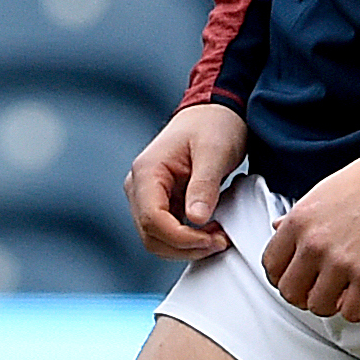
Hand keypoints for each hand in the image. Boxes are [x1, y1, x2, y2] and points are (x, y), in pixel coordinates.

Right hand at [124, 103, 248, 258]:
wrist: (215, 112)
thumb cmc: (213, 124)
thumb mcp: (214, 152)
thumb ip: (204, 185)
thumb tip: (196, 219)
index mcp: (147, 171)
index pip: (152, 219)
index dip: (181, 238)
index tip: (211, 240)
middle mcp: (140, 185)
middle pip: (151, 235)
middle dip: (185, 246)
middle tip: (219, 241)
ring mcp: (148, 195)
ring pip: (157, 239)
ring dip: (187, 246)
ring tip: (217, 237)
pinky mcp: (162, 202)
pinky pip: (168, 232)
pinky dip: (188, 239)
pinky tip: (210, 231)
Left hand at [261, 151, 359, 322]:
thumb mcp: (321, 193)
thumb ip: (298, 218)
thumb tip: (278, 228)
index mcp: (299, 221)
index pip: (271, 264)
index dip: (282, 276)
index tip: (294, 277)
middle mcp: (314, 244)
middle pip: (290, 291)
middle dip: (303, 294)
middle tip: (317, 289)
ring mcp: (340, 262)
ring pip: (317, 307)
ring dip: (330, 304)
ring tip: (342, 292)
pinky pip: (351, 312)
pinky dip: (356, 309)